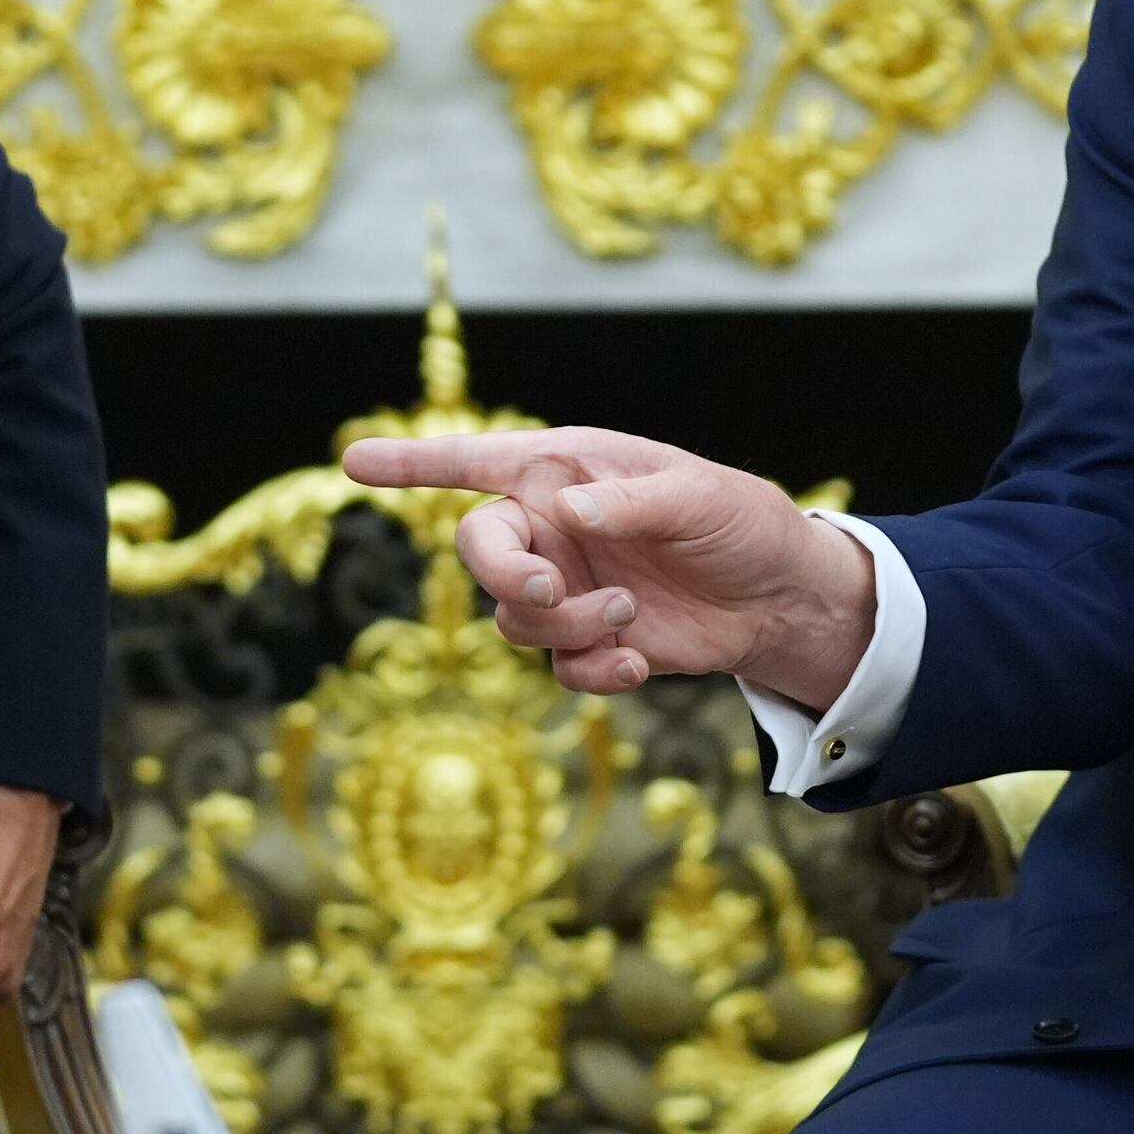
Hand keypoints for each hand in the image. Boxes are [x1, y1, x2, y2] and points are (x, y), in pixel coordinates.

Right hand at [341, 426, 877, 707]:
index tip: (354, 461)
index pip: (476, 461)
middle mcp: (553, 526)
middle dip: (504, 574)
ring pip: (513, 617)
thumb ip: (631, 501)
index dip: (413, 463)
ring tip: (628, 617)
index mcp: (568, 470)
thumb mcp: (701, 497)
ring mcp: (566, 586)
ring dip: (565, 625)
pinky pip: (556, 667)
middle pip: (478, 550)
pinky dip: (591, 672)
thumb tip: (567, 512)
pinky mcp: (588, 641)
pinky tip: (639, 665)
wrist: (779, 600)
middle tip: (550, 585)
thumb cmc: (742, 524)